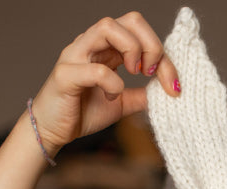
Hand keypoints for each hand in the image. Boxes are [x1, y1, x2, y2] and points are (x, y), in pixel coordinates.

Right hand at [30, 12, 178, 157]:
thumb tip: (167, 93)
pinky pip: (95, 69)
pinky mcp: (66, 75)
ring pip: (107, 27)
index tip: (172, 84)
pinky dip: (113, 82)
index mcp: (107, 48)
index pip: (140, 32)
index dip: (162, 54)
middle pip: (129, 20)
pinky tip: (113, 96)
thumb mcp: (122, 103)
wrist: (54, 130)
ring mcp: (76, 55)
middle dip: (151, 45)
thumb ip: (142, 96)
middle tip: (152, 74)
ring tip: (136, 75)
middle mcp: (92, 44)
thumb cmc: (83, 112)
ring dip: (132, 50)